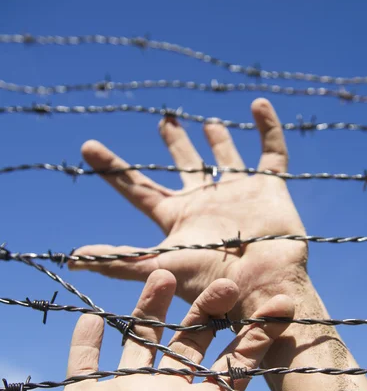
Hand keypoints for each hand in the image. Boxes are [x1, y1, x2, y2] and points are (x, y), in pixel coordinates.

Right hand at [7, 271, 307, 390]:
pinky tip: (92, 316)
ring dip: (149, 308)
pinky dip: (86, 340)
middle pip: (191, 342)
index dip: (258, 337)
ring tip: (163, 272)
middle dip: (209, 311)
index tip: (282, 304)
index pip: (235, 367)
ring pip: (140, 338)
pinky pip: (83, 361)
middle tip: (228, 281)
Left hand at [69, 99, 306, 314]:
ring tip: (209, 123)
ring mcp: (237, 194)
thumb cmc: (210, 278)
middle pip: (185, 166)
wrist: (261, 286)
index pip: (135, 187)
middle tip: (165, 121)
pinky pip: (271, 152)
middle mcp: (203, 202)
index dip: (111, 168)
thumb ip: (120, 261)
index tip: (87, 146)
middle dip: (175, 144)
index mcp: (175, 217)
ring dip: (218, 140)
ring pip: (225, 159)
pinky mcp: (268, 188)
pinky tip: (258, 104)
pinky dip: (267, 128)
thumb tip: (72, 259)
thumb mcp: (159, 265)